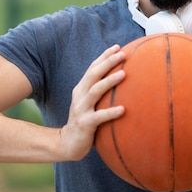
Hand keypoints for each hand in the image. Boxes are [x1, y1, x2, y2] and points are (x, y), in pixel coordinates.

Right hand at [60, 45, 125, 160]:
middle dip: (108, 62)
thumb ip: (101, 93)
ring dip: (109, 81)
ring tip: (123, 74)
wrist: (67, 143)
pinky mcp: (85, 124)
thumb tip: (123, 80)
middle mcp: (80, 96)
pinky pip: (99, 117)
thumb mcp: (91, 104)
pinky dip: (110, 112)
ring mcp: (81, 109)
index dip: (104, 56)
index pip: (93, 68)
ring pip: (95, 91)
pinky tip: (123, 109)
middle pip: (93, 74)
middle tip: (123, 54)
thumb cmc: (85, 121)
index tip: (118, 47)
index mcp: (81, 89)